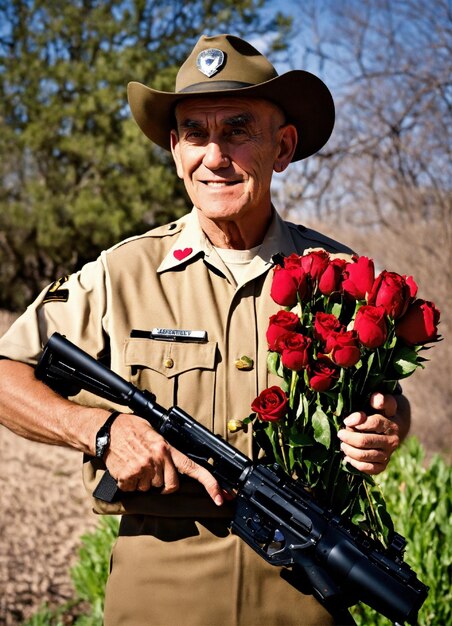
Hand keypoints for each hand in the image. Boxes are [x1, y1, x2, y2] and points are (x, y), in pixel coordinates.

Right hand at [104, 413, 223, 504]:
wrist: (107, 429)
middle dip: (163, 483)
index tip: (221, 497)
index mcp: (167, 448)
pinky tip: (126, 468)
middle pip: (170, 486)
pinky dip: (129, 483)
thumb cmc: (131, 429)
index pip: (193, 468)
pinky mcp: (128, 477)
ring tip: (135, 463)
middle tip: (151, 470)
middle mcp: (157, 459)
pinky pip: (134, 489)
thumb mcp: (154, 433)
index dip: (210, 484)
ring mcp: (143, 469)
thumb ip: (167, 450)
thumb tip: (177, 466)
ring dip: (144, 481)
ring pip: (151, 488)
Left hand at [337, 392, 402, 474]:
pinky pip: (369, 469)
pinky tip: (348, 457)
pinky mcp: (383, 465)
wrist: (390, 430)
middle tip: (340, 433)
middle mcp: (393, 441)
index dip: (357, 421)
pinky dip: (355, 464)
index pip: (374, 423)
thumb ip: (379, 399)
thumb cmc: (381, 413)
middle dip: (349, 437)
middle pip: (366, 441)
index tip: (346, 421)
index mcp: (391, 425)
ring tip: (342, 444)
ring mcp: (388, 455)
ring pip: (365, 455)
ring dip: (349, 450)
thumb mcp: (382, 403)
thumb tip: (376, 401)